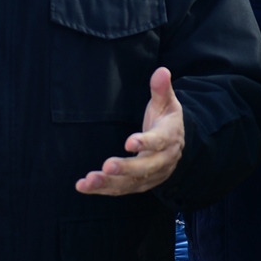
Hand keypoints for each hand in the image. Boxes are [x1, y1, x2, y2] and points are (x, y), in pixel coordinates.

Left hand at [76, 67, 185, 194]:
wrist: (176, 144)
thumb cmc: (166, 119)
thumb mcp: (166, 102)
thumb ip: (161, 89)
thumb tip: (162, 71)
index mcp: (170, 137)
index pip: (160, 141)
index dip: (146, 143)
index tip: (129, 143)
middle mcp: (163, 160)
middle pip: (146, 168)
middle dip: (126, 168)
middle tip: (107, 166)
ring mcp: (152, 175)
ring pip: (131, 183)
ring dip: (109, 183)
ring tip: (89, 180)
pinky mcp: (140, 184)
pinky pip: (121, 189)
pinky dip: (103, 189)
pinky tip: (84, 186)